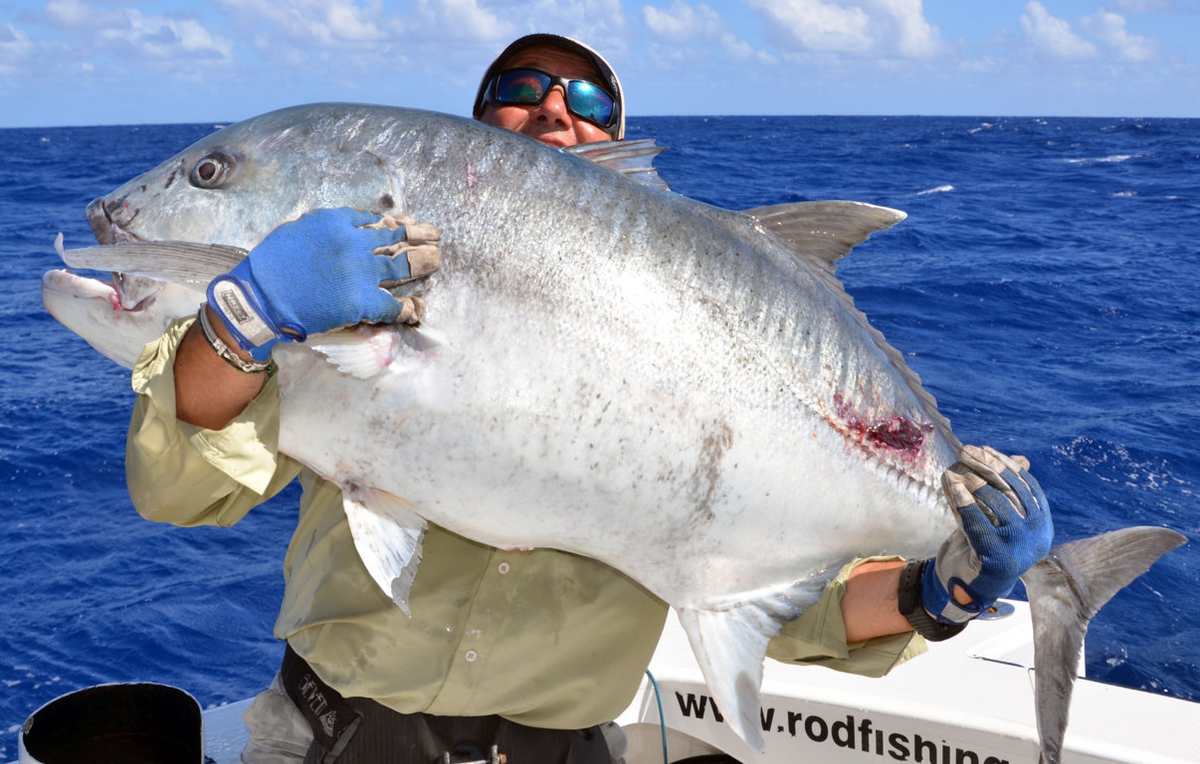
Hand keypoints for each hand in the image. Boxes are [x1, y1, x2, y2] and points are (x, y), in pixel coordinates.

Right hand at [207, 208, 439, 360]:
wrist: (261, 297)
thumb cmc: (271, 264)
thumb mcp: (298, 230)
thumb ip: (326, 226)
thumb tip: (348, 224)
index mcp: (337, 222)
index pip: (374, 220)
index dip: (395, 222)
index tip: (407, 223)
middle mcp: (354, 243)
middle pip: (396, 238)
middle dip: (419, 235)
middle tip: (435, 235)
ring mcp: (361, 272)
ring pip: (403, 266)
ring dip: (424, 262)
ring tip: (438, 260)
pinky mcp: (363, 301)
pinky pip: (394, 305)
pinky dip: (410, 308)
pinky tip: (420, 307)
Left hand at [921, 445, 1053, 623]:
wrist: (971, 586)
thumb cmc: (984, 546)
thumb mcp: (997, 517)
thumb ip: (1007, 492)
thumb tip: (1020, 459)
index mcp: (1042, 524)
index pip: (1027, 485)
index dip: (1005, 465)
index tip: (985, 449)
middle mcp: (1037, 535)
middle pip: (1012, 491)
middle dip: (987, 467)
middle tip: (967, 451)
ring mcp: (1019, 547)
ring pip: (997, 504)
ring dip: (974, 482)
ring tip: (957, 469)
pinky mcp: (998, 558)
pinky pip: (979, 524)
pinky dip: (965, 503)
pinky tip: (954, 486)